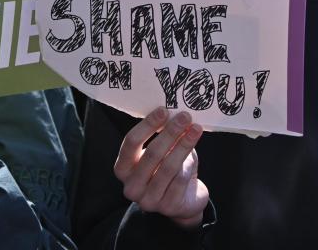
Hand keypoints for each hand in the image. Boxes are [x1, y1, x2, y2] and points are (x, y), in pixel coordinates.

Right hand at [114, 107, 207, 229]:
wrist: (183, 199)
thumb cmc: (167, 167)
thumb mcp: (160, 151)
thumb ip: (160, 135)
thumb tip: (172, 112)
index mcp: (122, 168)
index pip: (131, 143)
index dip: (147, 125)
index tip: (163, 111)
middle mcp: (132, 186)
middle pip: (151, 154)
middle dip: (170, 132)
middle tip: (184, 117)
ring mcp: (149, 200)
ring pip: (168, 167)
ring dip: (184, 144)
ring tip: (195, 129)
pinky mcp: (168, 207)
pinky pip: (180, 180)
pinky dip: (189, 162)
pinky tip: (195, 149)